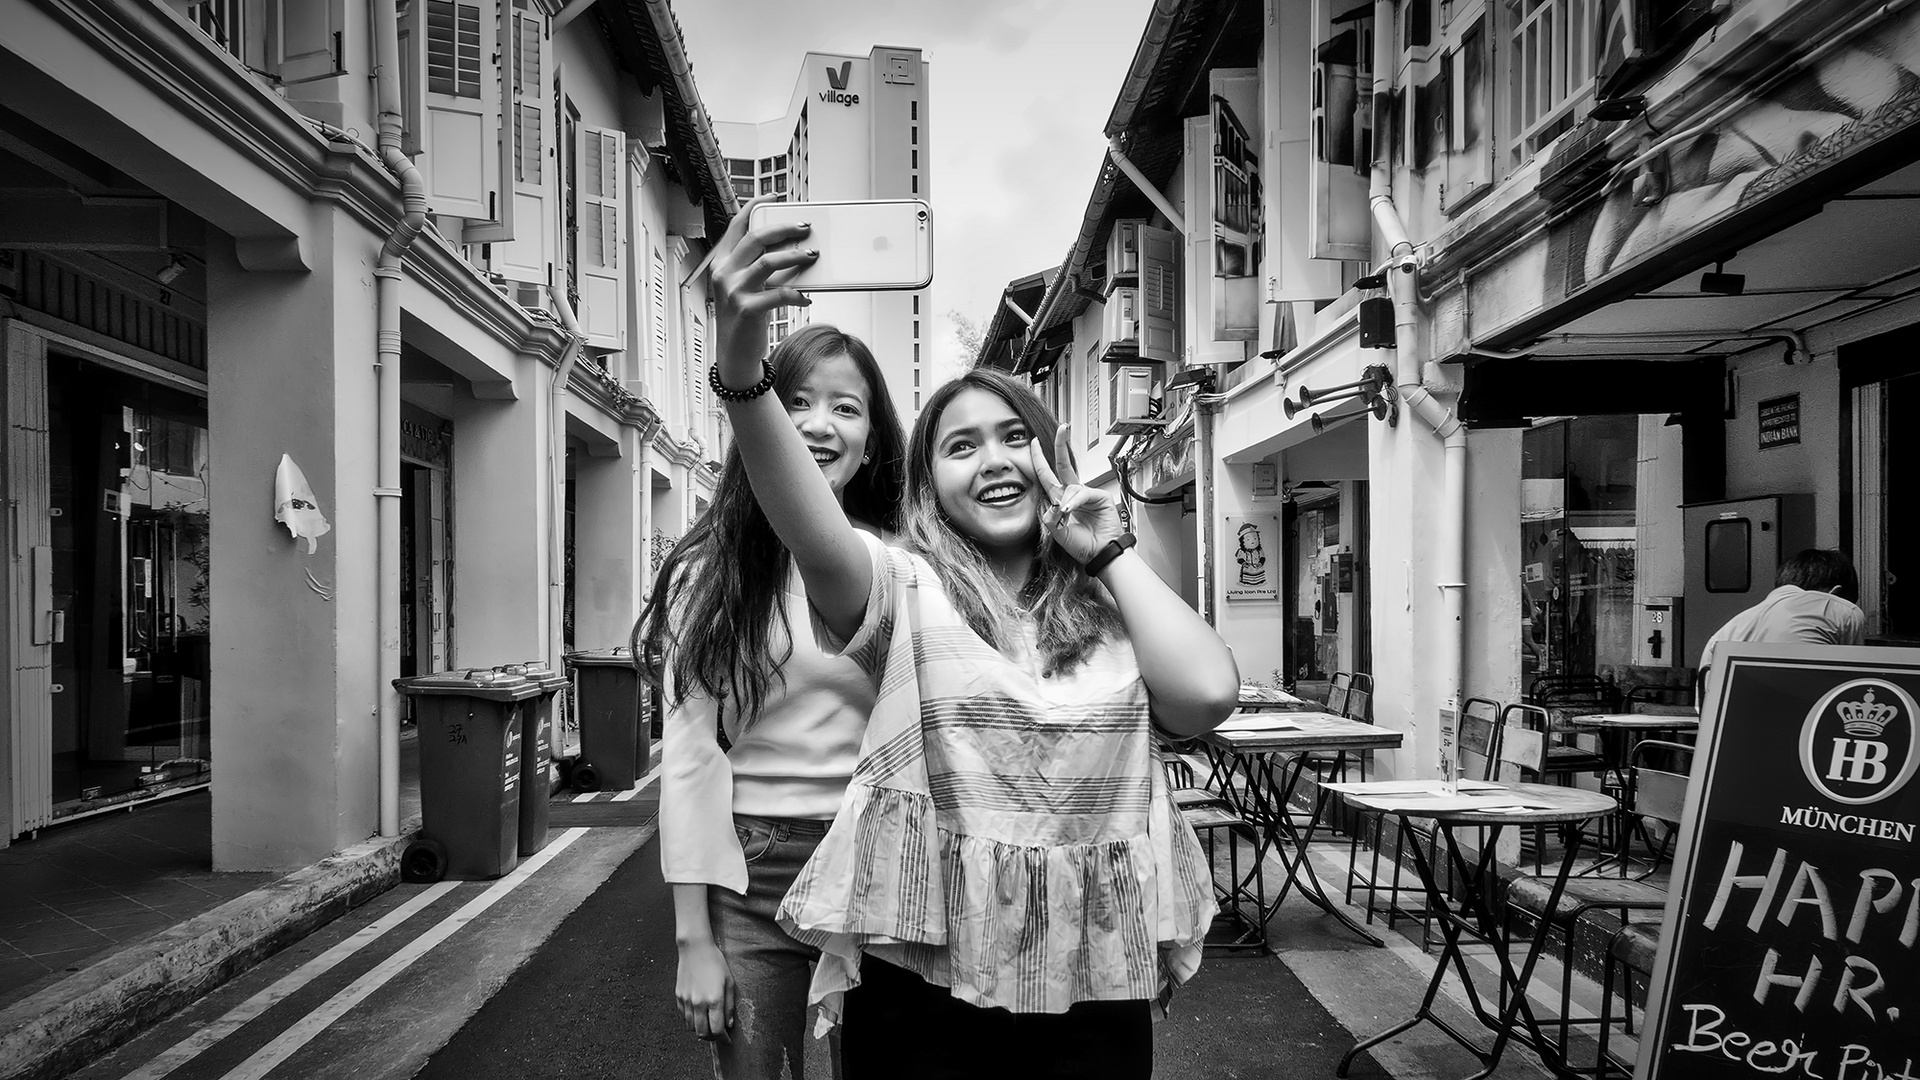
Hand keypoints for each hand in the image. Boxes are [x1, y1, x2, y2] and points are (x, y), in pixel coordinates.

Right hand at [675, 937, 734, 1043]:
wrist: (695, 949)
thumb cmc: (716, 963)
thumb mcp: (729, 982)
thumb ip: (729, 1006)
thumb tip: (728, 1025)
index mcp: (714, 1000)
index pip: (717, 1030)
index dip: (723, 1038)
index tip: (727, 1039)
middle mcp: (698, 1003)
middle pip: (702, 1033)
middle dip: (712, 1038)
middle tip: (718, 1035)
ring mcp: (686, 1000)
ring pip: (692, 1027)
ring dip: (701, 1030)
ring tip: (709, 1025)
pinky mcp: (678, 996)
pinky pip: (684, 1017)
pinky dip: (692, 1020)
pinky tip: (699, 1014)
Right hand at [708, 194, 817, 386]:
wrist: (734, 354)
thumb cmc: (744, 318)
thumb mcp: (746, 286)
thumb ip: (758, 265)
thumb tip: (789, 245)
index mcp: (722, 262)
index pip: (735, 225)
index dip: (754, 207)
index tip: (773, 197)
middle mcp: (724, 273)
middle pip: (756, 238)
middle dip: (784, 228)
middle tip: (805, 227)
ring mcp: (733, 291)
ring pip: (768, 261)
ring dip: (794, 256)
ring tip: (811, 256)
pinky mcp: (747, 310)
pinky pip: (779, 293)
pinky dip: (797, 292)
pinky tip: (806, 296)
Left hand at [1031, 424, 1122, 564]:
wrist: (1099, 554)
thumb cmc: (1081, 545)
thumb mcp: (1057, 532)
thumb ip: (1050, 518)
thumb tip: (1053, 504)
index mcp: (1061, 499)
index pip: (1048, 475)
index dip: (1041, 459)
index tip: (1035, 443)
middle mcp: (1073, 494)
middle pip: (1064, 464)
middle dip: (1061, 445)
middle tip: (1062, 429)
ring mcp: (1087, 494)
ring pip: (1071, 486)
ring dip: (1066, 501)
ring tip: (1066, 515)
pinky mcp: (1100, 497)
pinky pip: (1083, 494)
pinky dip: (1075, 502)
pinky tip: (1071, 510)